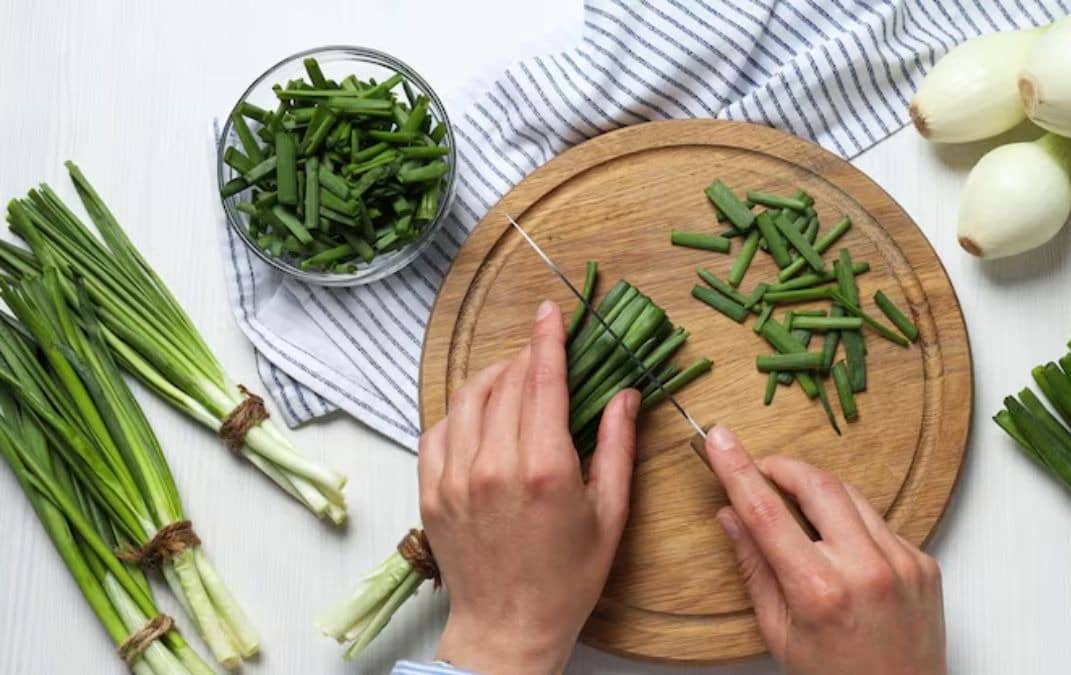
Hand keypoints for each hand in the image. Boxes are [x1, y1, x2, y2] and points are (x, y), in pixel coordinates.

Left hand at [418, 300, 639, 674]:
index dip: (548, 337)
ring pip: (468, 397)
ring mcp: (455, 477)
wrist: (508, 628)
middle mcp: (494, 465)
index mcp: (544, 468)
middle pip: (507, 382)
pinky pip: (439, 428)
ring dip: (493, 376)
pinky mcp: (430, 491)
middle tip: (544, 350)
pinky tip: (480, 416)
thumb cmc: (567, 578)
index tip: (550, 310)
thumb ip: (617, 447)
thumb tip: (625, 394)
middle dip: (527, 356)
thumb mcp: (609, 514)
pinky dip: (461, 410)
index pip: (543, 380)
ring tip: (514, 378)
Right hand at [705, 425, 946, 674]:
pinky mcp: (924, 562)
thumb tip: (730, 514)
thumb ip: (754, 566)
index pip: (767, 511)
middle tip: (760, 469)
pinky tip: (840, 549)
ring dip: (818, 491)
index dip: (737, 469)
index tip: (719, 439)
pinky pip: (879, 522)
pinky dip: (852, 523)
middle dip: (783, 466)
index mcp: (819, 591)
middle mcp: (866, 569)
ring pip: (851, 495)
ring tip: (797, 512)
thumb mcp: (779, 632)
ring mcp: (902, 562)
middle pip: (817, 483)